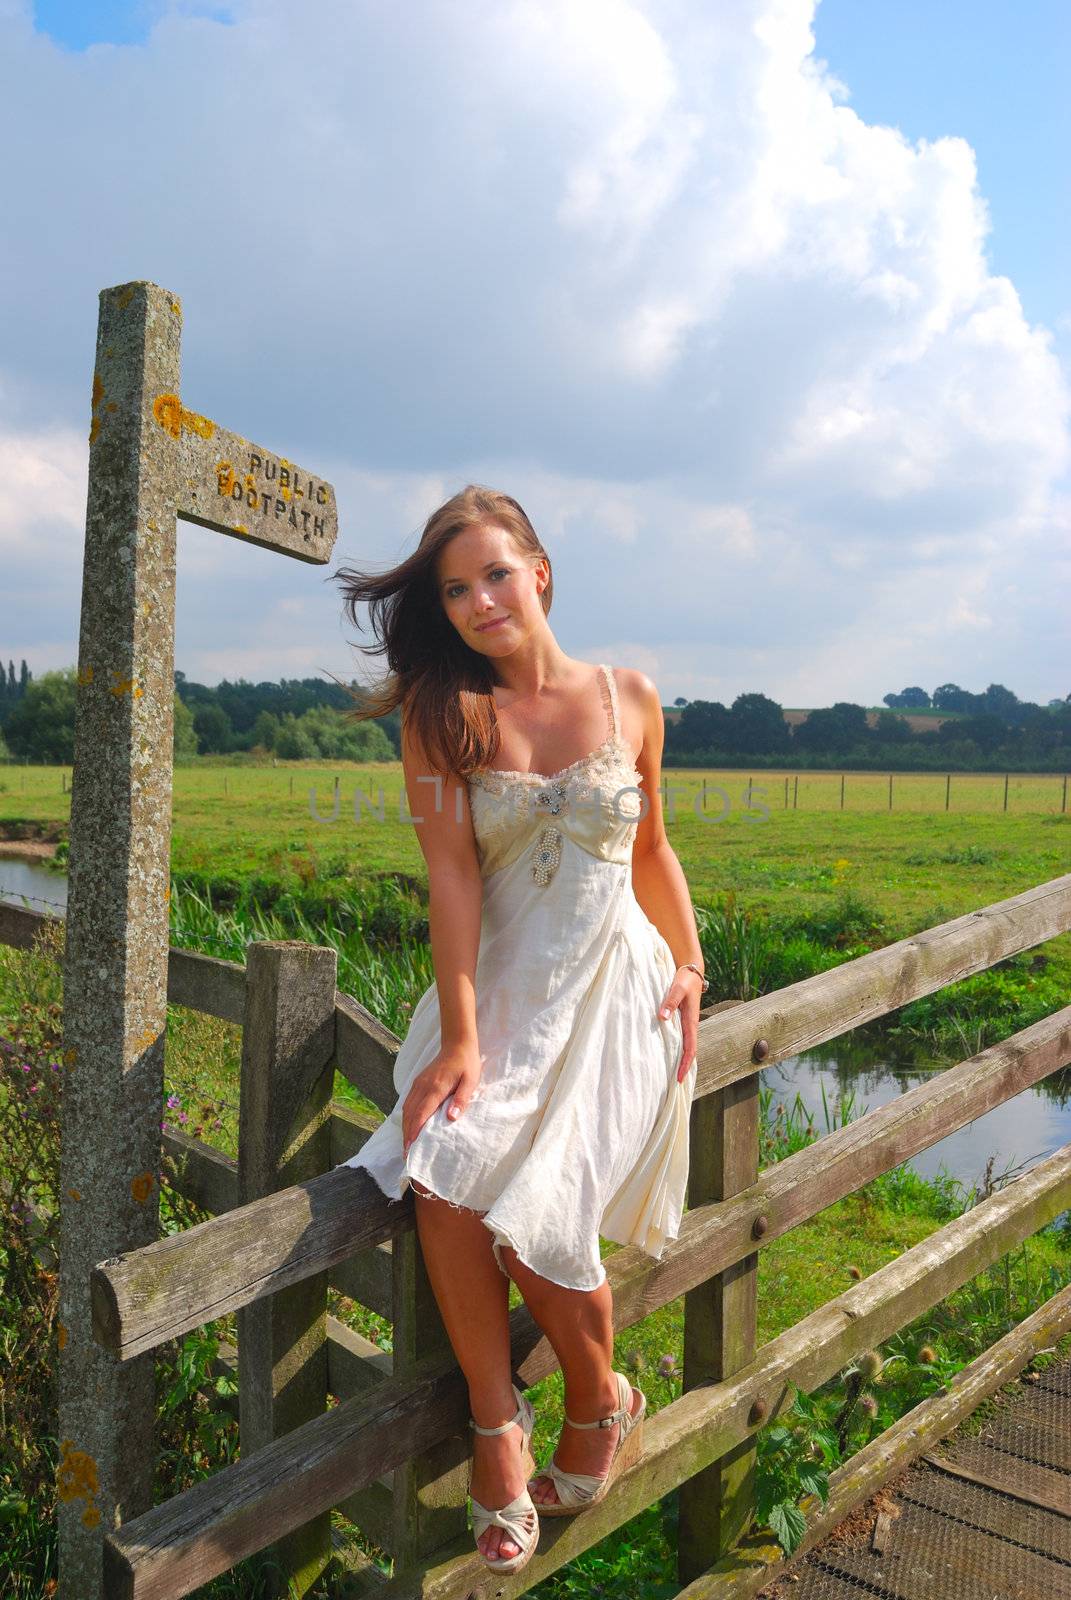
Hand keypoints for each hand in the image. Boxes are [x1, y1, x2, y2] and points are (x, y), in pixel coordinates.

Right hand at [401, 1041, 482, 1154]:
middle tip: (407, 1154)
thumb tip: (451, 1118)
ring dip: (405, 1127)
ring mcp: (418, 1084)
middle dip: (407, 1135)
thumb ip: (461, 1099)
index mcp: (436, 1088)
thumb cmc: (466, 1064)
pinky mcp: (418, 1082)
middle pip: (410, 1114)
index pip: (421, 1114)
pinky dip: (407, 1116)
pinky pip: (408, 1102)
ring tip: (407, 1144)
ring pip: (406, 1109)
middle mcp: (423, 1086)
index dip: (415, 1132)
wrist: (457, 1044)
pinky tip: (409, 1125)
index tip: (410, 1148)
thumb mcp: (470, 1081)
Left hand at [658, 968, 702, 1082]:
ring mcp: (687, 1023)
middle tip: (676, 1084)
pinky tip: (669, 1055)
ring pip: (686, 1046)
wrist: (691, 970)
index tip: (679, 1078)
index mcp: (691, 1021)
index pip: (690, 1048)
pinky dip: (678, 1050)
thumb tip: (662, 1018)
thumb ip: (669, 1002)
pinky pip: (682, 1039)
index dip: (685, 1064)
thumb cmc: (684, 979)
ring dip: (681, 1060)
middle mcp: (691, 1025)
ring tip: (672, 1075)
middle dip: (684, 1067)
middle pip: (689, 1052)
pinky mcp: (683, 1019)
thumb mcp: (676, 988)